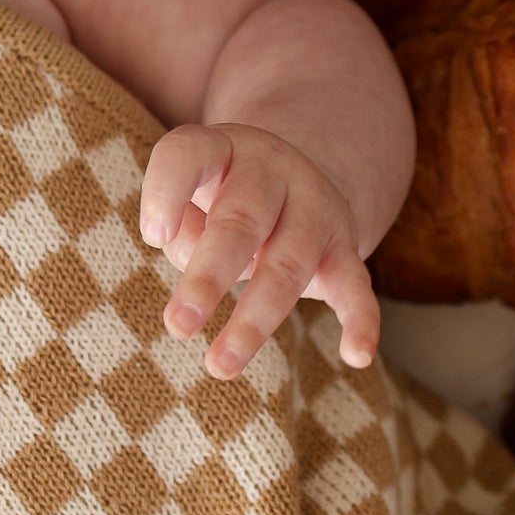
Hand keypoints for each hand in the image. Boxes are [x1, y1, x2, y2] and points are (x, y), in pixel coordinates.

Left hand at [139, 123, 379, 375]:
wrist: (292, 178)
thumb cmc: (217, 200)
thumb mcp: (191, 199)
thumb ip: (182, 229)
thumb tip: (196, 264)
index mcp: (222, 149)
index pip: (190, 154)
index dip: (168, 191)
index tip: (153, 236)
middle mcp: (272, 171)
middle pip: (241, 221)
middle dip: (209, 277)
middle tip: (177, 326)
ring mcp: (314, 208)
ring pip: (288, 265)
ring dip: (255, 320)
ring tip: (220, 365)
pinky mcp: (344, 248)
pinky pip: (357, 285)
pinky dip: (361, 321)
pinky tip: (356, 356)